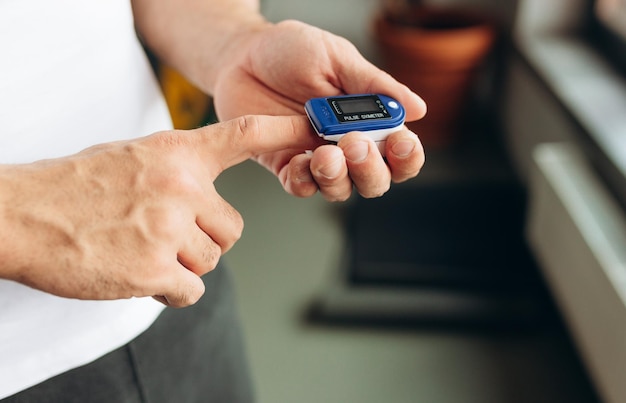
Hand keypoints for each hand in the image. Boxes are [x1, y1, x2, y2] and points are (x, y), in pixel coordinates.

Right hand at [0, 115, 319, 306]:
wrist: (22, 214)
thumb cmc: (75, 187)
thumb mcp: (133, 157)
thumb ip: (176, 171)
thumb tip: (204, 195)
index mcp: (177, 154)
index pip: (242, 137)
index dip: (282, 133)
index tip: (310, 129)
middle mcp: (181, 187)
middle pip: (232, 230)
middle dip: (206, 240)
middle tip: (165, 235)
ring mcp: (168, 228)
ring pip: (210, 262)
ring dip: (183, 265)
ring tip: (141, 250)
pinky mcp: (154, 269)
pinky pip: (191, 290)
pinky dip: (171, 290)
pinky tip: (139, 273)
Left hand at [212, 20, 426, 200]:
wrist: (241, 55)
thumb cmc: (291, 51)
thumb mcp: (337, 59)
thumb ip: (374, 86)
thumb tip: (417, 108)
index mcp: (369, 120)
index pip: (400, 152)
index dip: (407, 156)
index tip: (401, 143)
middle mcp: (347, 146)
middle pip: (376, 180)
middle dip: (371, 170)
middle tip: (355, 145)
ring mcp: (317, 158)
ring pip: (341, 189)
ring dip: (339, 178)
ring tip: (326, 154)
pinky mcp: (285, 165)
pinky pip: (301, 186)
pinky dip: (305, 180)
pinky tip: (300, 161)